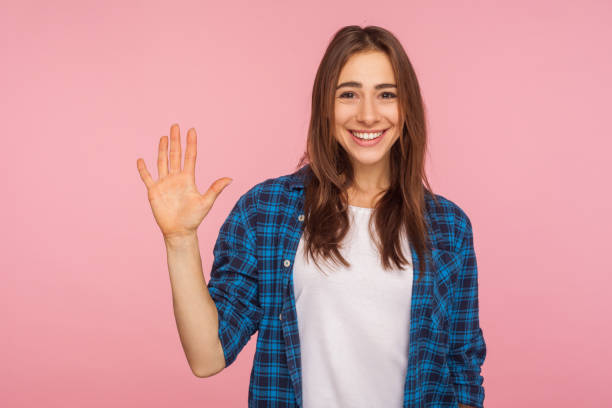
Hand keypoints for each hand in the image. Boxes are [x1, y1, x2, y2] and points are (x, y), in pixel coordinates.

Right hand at [136, 123, 232, 238]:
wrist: (179, 231)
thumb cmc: (194, 219)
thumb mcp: (206, 203)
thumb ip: (215, 189)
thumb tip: (230, 178)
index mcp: (188, 179)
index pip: (190, 157)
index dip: (190, 143)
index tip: (192, 130)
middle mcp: (176, 178)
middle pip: (175, 155)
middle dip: (175, 141)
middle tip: (175, 126)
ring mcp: (164, 184)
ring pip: (162, 162)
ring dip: (162, 149)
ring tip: (163, 136)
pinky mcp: (153, 191)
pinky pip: (147, 177)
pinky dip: (143, 169)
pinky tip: (141, 160)